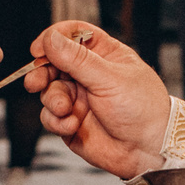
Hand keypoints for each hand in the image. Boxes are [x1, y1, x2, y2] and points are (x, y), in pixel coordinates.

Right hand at [30, 22, 171, 177]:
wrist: (149, 149)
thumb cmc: (142, 109)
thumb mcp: (110, 79)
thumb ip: (78, 60)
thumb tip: (50, 39)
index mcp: (102, 55)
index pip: (72, 35)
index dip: (53, 38)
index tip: (39, 49)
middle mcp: (88, 75)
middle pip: (53, 63)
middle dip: (41, 72)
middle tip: (35, 82)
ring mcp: (78, 99)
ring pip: (49, 91)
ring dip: (52, 100)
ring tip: (65, 110)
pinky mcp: (70, 122)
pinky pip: (50, 117)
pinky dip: (56, 121)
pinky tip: (72, 125)